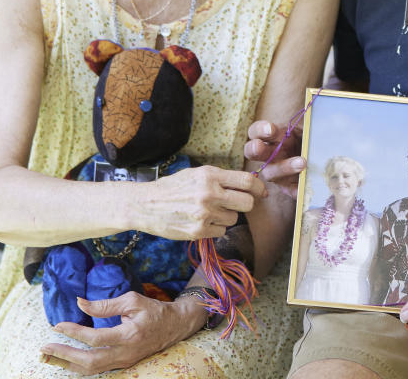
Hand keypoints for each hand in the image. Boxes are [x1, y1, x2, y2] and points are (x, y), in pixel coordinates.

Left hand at [40, 292, 203, 374]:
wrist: (174, 327)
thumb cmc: (153, 310)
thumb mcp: (131, 300)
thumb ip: (105, 305)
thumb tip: (80, 303)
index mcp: (129, 335)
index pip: (96, 338)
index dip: (75, 332)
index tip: (58, 325)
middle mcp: (126, 353)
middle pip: (89, 362)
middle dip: (64, 355)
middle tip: (45, 348)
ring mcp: (124, 362)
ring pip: (91, 370)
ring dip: (67, 364)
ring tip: (48, 356)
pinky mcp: (122, 365)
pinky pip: (96, 369)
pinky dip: (77, 366)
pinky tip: (65, 360)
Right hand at [139, 165, 267, 239]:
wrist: (145, 204)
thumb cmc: (173, 188)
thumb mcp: (196, 174)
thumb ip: (221, 178)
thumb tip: (249, 184)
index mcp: (210, 175)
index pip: (247, 181)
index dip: (259, 187)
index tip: (262, 192)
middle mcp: (209, 193)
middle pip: (247, 203)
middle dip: (244, 205)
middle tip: (233, 204)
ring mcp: (204, 214)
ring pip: (233, 219)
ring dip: (225, 217)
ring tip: (207, 212)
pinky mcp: (198, 231)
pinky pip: (221, 232)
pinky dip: (214, 229)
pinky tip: (200, 222)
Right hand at [243, 120, 304, 197]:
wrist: (321, 161)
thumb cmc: (311, 142)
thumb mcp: (308, 132)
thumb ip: (307, 128)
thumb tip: (311, 127)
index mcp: (272, 137)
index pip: (256, 131)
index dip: (260, 130)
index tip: (270, 129)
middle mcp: (269, 155)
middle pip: (252, 152)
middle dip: (254, 149)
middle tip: (259, 147)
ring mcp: (276, 173)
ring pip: (270, 173)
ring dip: (284, 167)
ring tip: (302, 163)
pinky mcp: (288, 188)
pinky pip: (289, 190)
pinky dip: (296, 188)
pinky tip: (304, 186)